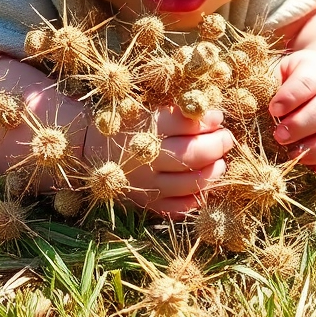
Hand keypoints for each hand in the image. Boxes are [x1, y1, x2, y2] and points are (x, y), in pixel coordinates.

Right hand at [83, 107, 233, 216]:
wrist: (88, 147)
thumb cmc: (124, 122)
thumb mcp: (145, 109)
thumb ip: (178, 113)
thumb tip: (214, 117)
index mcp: (144, 127)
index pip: (185, 124)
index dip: (207, 121)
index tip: (218, 117)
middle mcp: (146, 157)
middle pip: (193, 154)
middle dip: (217, 145)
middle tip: (227, 138)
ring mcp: (147, 183)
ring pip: (191, 183)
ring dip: (214, 172)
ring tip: (221, 162)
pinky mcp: (146, 202)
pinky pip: (179, 207)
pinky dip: (197, 198)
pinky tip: (205, 186)